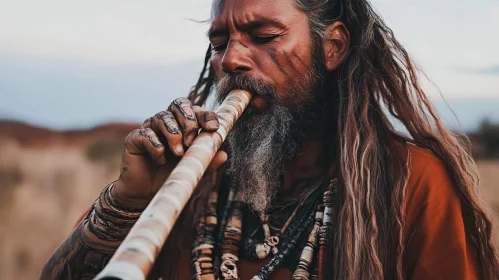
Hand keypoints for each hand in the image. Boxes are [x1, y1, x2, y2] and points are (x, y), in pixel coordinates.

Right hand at [112, 97, 227, 208]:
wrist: (147, 194)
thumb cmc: (172, 176)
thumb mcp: (194, 169)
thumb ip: (208, 161)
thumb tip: (224, 155)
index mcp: (184, 125)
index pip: (196, 109)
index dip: (205, 114)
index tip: (213, 127)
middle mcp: (167, 122)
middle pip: (179, 104)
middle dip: (188, 121)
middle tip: (191, 142)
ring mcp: (150, 128)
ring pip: (162, 117)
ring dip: (173, 135)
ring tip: (178, 154)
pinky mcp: (134, 138)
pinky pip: (146, 134)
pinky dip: (156, 146)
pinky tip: (160, 160)